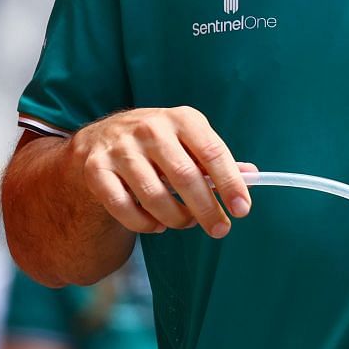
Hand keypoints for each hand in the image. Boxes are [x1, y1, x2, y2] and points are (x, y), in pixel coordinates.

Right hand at [69, 106, 252, 237]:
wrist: (99, 139)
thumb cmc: (156, 144)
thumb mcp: (188, 140)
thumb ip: (215, 159)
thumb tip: (252, 176)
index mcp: (180, 119)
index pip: (212, 152)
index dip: (230, 183)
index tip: (242, 209)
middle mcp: (149, 128)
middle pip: (185, 176)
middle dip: (206, 209)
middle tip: (219, 229)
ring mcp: (120, 149)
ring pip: (154, 196)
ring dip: (176, 218)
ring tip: (184, 222)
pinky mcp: (96, 170)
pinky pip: (124, 208)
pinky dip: (145, 223)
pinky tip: (155, 223)